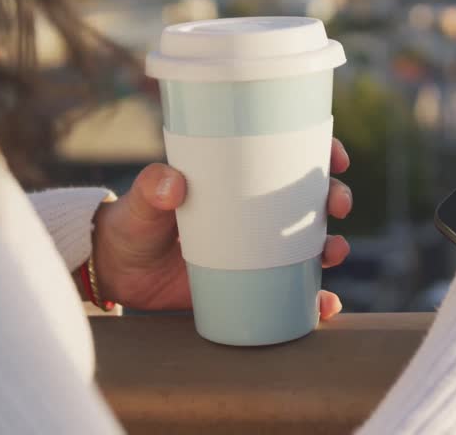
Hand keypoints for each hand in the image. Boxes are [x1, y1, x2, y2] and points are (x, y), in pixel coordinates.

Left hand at [91, 138, 354, 318]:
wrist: (118, 272)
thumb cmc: (132, 224)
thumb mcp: (140, 204)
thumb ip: (151, 189)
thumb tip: (171, 183)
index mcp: (236, 177)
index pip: (287, 155)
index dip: (319, 150)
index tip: (335, 156)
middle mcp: (254, 210)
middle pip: (309, 198)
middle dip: (334, 197)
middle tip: (337, 205)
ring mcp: (256, 248)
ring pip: (310, 242)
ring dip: (333, 245)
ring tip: (335, 252)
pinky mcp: (251, 283)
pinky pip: (292, 289)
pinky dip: (314, 297)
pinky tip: (326, 304)